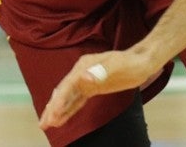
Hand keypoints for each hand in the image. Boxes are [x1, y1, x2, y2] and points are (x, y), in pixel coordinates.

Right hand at [39, 49, 161, 130]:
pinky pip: (76, 101)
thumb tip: (83, 78)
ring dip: (57, 111)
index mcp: (84, 65)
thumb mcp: (118, 66)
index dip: (60, 100)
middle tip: (43, 124)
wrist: (142, 60)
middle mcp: (81, 72)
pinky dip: (68, 110)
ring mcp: (86, 80)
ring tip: (46, 124)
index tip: (54, 114)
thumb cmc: (131, 62)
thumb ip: (101, 71)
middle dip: (52, 108)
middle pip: (63, 92)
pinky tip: (61, 119)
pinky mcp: (92, 88)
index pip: (68, 85)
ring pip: (67, 98)